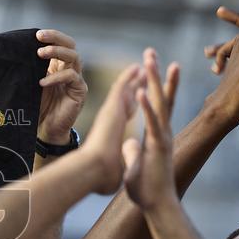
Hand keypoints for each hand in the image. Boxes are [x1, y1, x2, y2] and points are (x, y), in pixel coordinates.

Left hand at [36, 29, 87, 144]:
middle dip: (56, 38)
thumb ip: (30, 69)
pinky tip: (42, 82)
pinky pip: (72, 77)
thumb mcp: (31, 83)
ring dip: (57, 52)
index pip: (61, 43)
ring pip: (74, 57)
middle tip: (40, 37)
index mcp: (58, 65)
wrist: (44, 130)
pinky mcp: (79, 91)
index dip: (52, 36)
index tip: (37, 34)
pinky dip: (57, 77)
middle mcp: (69, 69)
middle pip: (70, 45)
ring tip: (40, 54)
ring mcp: (76, 80)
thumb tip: (18, 51)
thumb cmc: (36, 107)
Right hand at [80, 63, 145, 194]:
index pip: (126, 112)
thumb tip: (116, 170)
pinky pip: (121, 88)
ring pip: (124, 88)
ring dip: (134, 75)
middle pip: (126, 96)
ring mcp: (111, 113)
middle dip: (136, 82)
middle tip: (144, 70)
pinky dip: (128, 77)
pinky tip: (137, 66)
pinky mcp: (111, 110)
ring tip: (145, 62)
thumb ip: (116, 162)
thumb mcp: (114, 166)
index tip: (141, 93)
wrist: (94, 172)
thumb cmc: (101, 176)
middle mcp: (112, 119)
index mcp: (115, 131)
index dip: (134, 102)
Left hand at [122, 49, 179, 210]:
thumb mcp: (135, 166)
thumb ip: (133, 153)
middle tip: (151, 52)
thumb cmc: (147, 189)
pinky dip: (146, 106)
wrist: (157, 206)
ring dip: (154, 81)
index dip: (152, 87)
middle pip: (160, 97)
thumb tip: (129, 145)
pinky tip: (140, 89)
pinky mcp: (157, 146)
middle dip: (156, 73)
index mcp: (155, 135)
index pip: (155, 105)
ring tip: (150, 59)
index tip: (151, 68)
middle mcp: (161, 132)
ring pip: (159, 103)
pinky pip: (150, 123)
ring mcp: (161, 138)